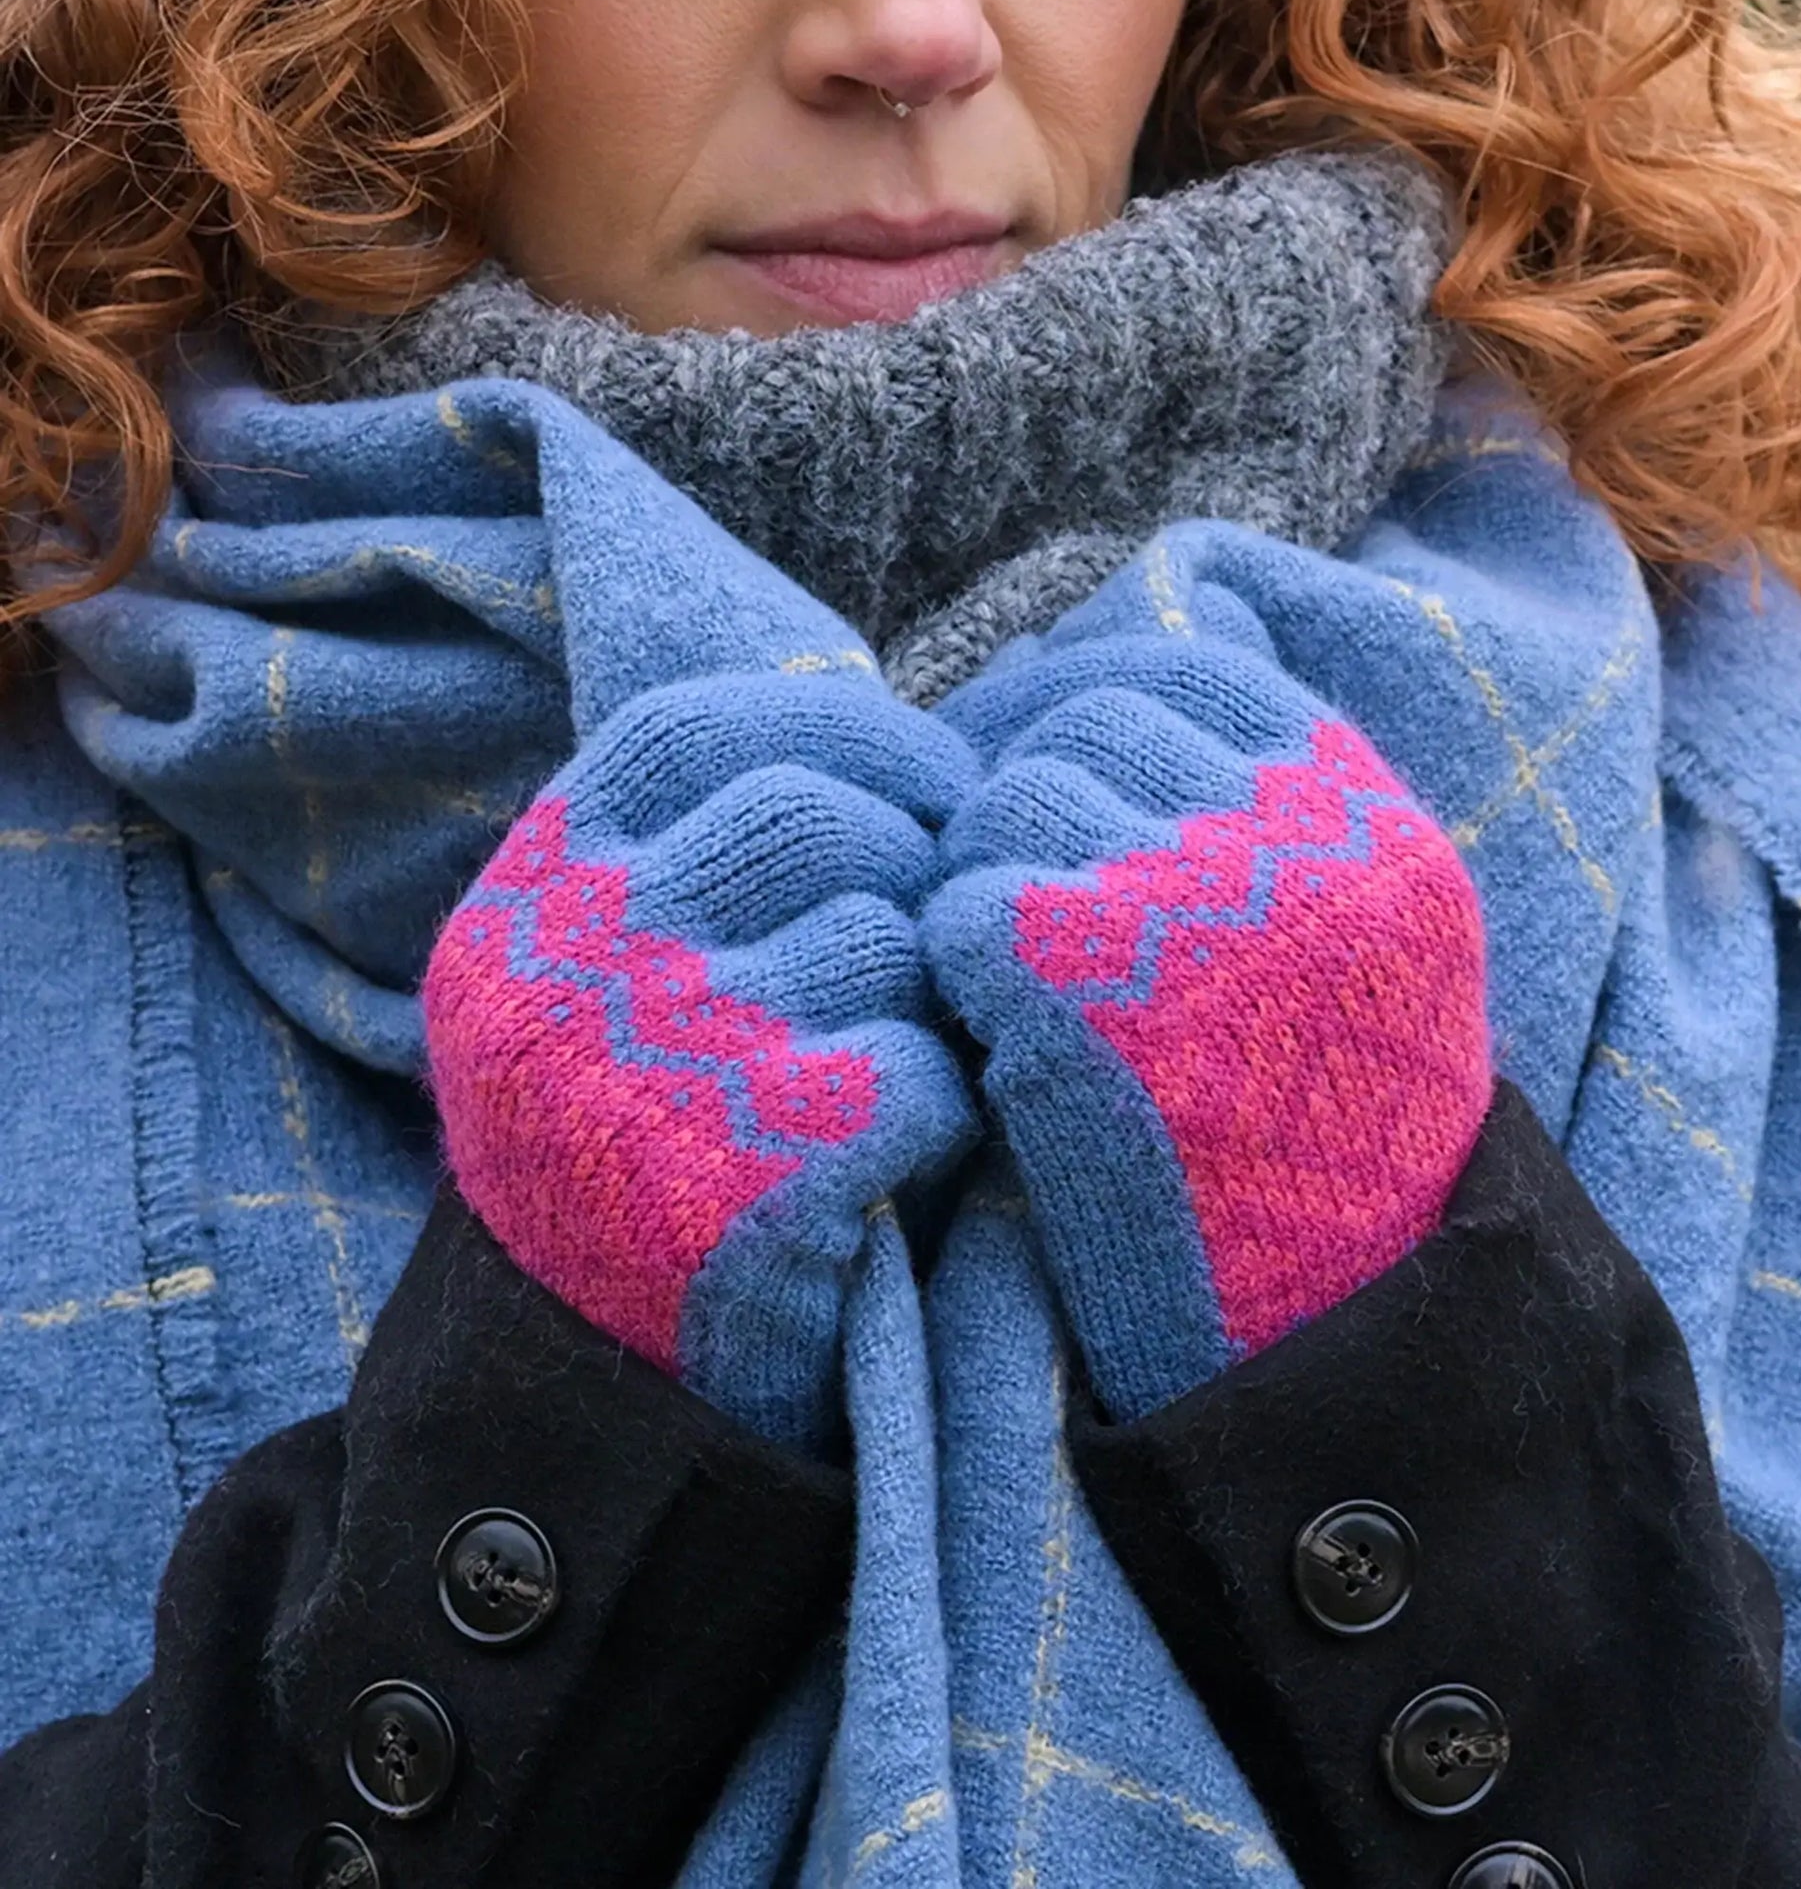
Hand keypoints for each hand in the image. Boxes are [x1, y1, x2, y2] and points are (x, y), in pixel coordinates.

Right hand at [424, 671, 980, 1449]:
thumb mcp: (605, 981)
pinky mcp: (746, 1185)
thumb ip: (698, 855)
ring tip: (916, 1050)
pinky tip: (915, 1149)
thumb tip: (883, 731)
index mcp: (527, 902)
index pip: (693, 727)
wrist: (595, 1389)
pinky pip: (923, 1073)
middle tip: (956, 917)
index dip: (843, 730)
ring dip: (937, 989)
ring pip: (882, 939)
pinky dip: (951, 1103)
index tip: (933, 774)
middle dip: (919, 852)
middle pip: (810, 816)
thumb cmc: (645, 1150)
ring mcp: (647, 1076)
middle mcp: (564, 972)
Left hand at [921, 534, 1490, 1419]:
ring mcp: (1199, 905)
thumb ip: (1252, 818)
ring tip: (996, 964)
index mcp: (1364, 821)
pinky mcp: (1097, 985)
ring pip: (1011, 798)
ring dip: (976, 868)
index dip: (1078, 692)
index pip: (1186, 667)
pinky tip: (984, 1021)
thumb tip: (1078, 687)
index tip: (1020, 741)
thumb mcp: (1343, 946)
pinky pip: (964, 904)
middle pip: (1088, 718)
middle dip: (1012, 774)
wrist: (1321, 1324)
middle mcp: (1296, 841)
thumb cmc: (1309, 1139)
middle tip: (976, 856)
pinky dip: (950, 955)